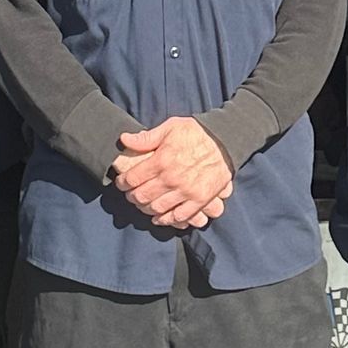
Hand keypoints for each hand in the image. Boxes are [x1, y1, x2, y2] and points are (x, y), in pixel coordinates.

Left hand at [112, 118, 234, 229]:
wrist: (225, 141)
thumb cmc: (197, 133)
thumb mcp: (171, 127)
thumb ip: (147, 137)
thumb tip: (124, 139)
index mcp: (162, 160)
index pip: (133, 178)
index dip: (123, 182)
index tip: (122, 182)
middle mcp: (172, 179)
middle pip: (142, 196)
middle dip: (132, 197)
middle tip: (131, 194)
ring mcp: (186, 192)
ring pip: (157, 208)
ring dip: (145, 208)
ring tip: (143, 204)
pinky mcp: (199, 200)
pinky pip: (178, 216)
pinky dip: (166, 219)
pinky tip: (159, 216)